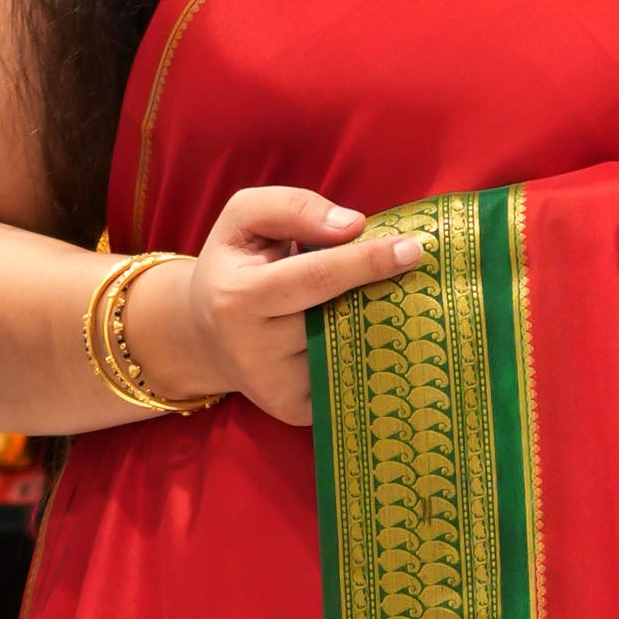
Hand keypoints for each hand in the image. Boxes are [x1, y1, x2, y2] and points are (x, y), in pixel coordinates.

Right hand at [133, 185, 423, 428]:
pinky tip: (370, 334)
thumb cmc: (233, 267)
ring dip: (378, 325)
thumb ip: (292, 207)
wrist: (204, 335)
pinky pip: (348, 380)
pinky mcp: (297, 411)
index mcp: (239, 298)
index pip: (317, 277)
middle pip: (340, 317)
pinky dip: (366, 354)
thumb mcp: (243, 218)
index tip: (412, 249)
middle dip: (381, 293)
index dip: (367, 261)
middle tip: (414, 270)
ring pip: (349, 351)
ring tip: (389, 298)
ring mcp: (278, 388)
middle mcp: (255, 351)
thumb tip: (353, 226)